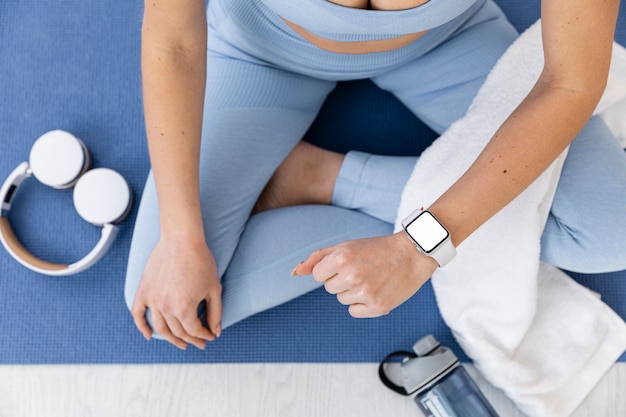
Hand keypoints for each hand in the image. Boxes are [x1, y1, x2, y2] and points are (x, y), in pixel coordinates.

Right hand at [131, 237, 221, 349]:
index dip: (204, 335)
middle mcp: (166, 308)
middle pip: (178, 332)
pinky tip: (149, 335)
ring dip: (170, 339)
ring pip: (160, 327)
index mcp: (185, 309)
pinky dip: (142, 326)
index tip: (210, 336)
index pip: (194, 331)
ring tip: (181, 343)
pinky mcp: (144, 291)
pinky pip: (138, 313)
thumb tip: (215, 331)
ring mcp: (153, 300)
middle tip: (199, 343)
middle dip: (191, 339)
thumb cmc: (201, 262)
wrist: (181, 240)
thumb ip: (215, 312)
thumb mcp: (214, 288)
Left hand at [292, 232, 437, 317]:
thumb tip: (294, 273)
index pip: (318, 275)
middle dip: (342, 280)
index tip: (348, 264)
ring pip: (341, 299)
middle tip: (363, 269)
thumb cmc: (376, 249)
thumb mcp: (346, 246)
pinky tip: (376, 290)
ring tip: (371, 278)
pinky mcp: (377, 307)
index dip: (331, 270)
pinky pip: (354, 311)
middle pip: (329, 288)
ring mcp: (365, 292)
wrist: (413, 255)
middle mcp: (352, 275)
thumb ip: (317, 258)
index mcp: (342, 257)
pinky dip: (362, 304)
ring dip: (352, 291)